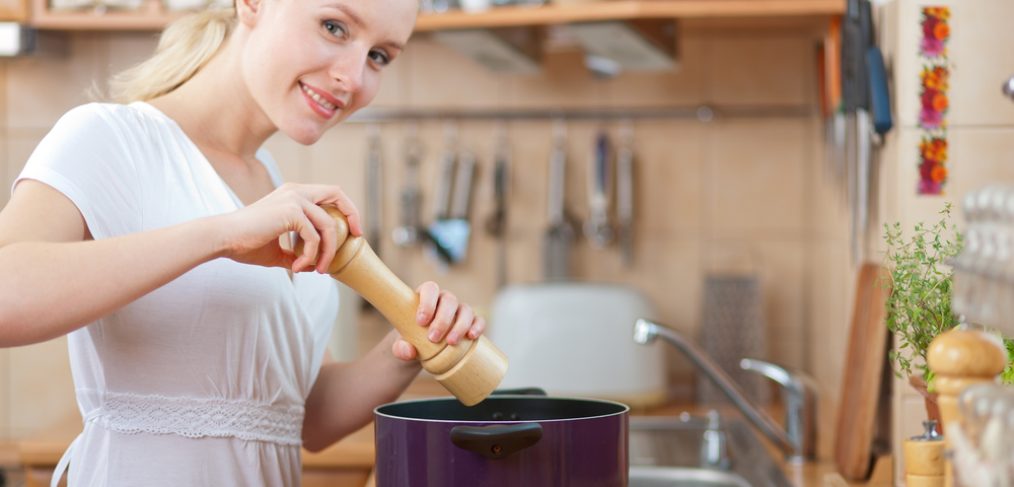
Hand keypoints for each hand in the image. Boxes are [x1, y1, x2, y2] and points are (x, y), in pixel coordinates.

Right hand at [217, 183, 361, 272]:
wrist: (222, 239)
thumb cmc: (245, 244)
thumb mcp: (277, 251)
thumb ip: (296, 254)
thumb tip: (313, 267)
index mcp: (293, 195)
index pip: (329, 193)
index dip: (346, 209)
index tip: (353, 232)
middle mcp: (296, 191)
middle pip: (337, 194)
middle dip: (352, 216)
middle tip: (357, 238)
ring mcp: (294, 199)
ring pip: (327, 225)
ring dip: (327, 251)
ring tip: (318, 270)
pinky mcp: (291, 211)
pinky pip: (314, 237)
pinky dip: (310, 256)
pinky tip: (297, 268)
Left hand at [391, 281, 485, 360]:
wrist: (422, 350)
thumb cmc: (410, 340)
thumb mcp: (400, 345)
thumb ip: (400, 348)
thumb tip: (409, 352)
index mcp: (425, 296)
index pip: (430, 289)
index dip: (427, 302)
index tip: (421, 321)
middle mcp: (443, 300)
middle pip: (449, 300)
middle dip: (442, 319)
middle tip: (433, 338)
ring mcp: (458, 310)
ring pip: (465, 309)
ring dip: (460, 325)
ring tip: (451, 342)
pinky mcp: (470, 322)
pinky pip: (478, 320)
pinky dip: (477, 326)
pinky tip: (472, 337)